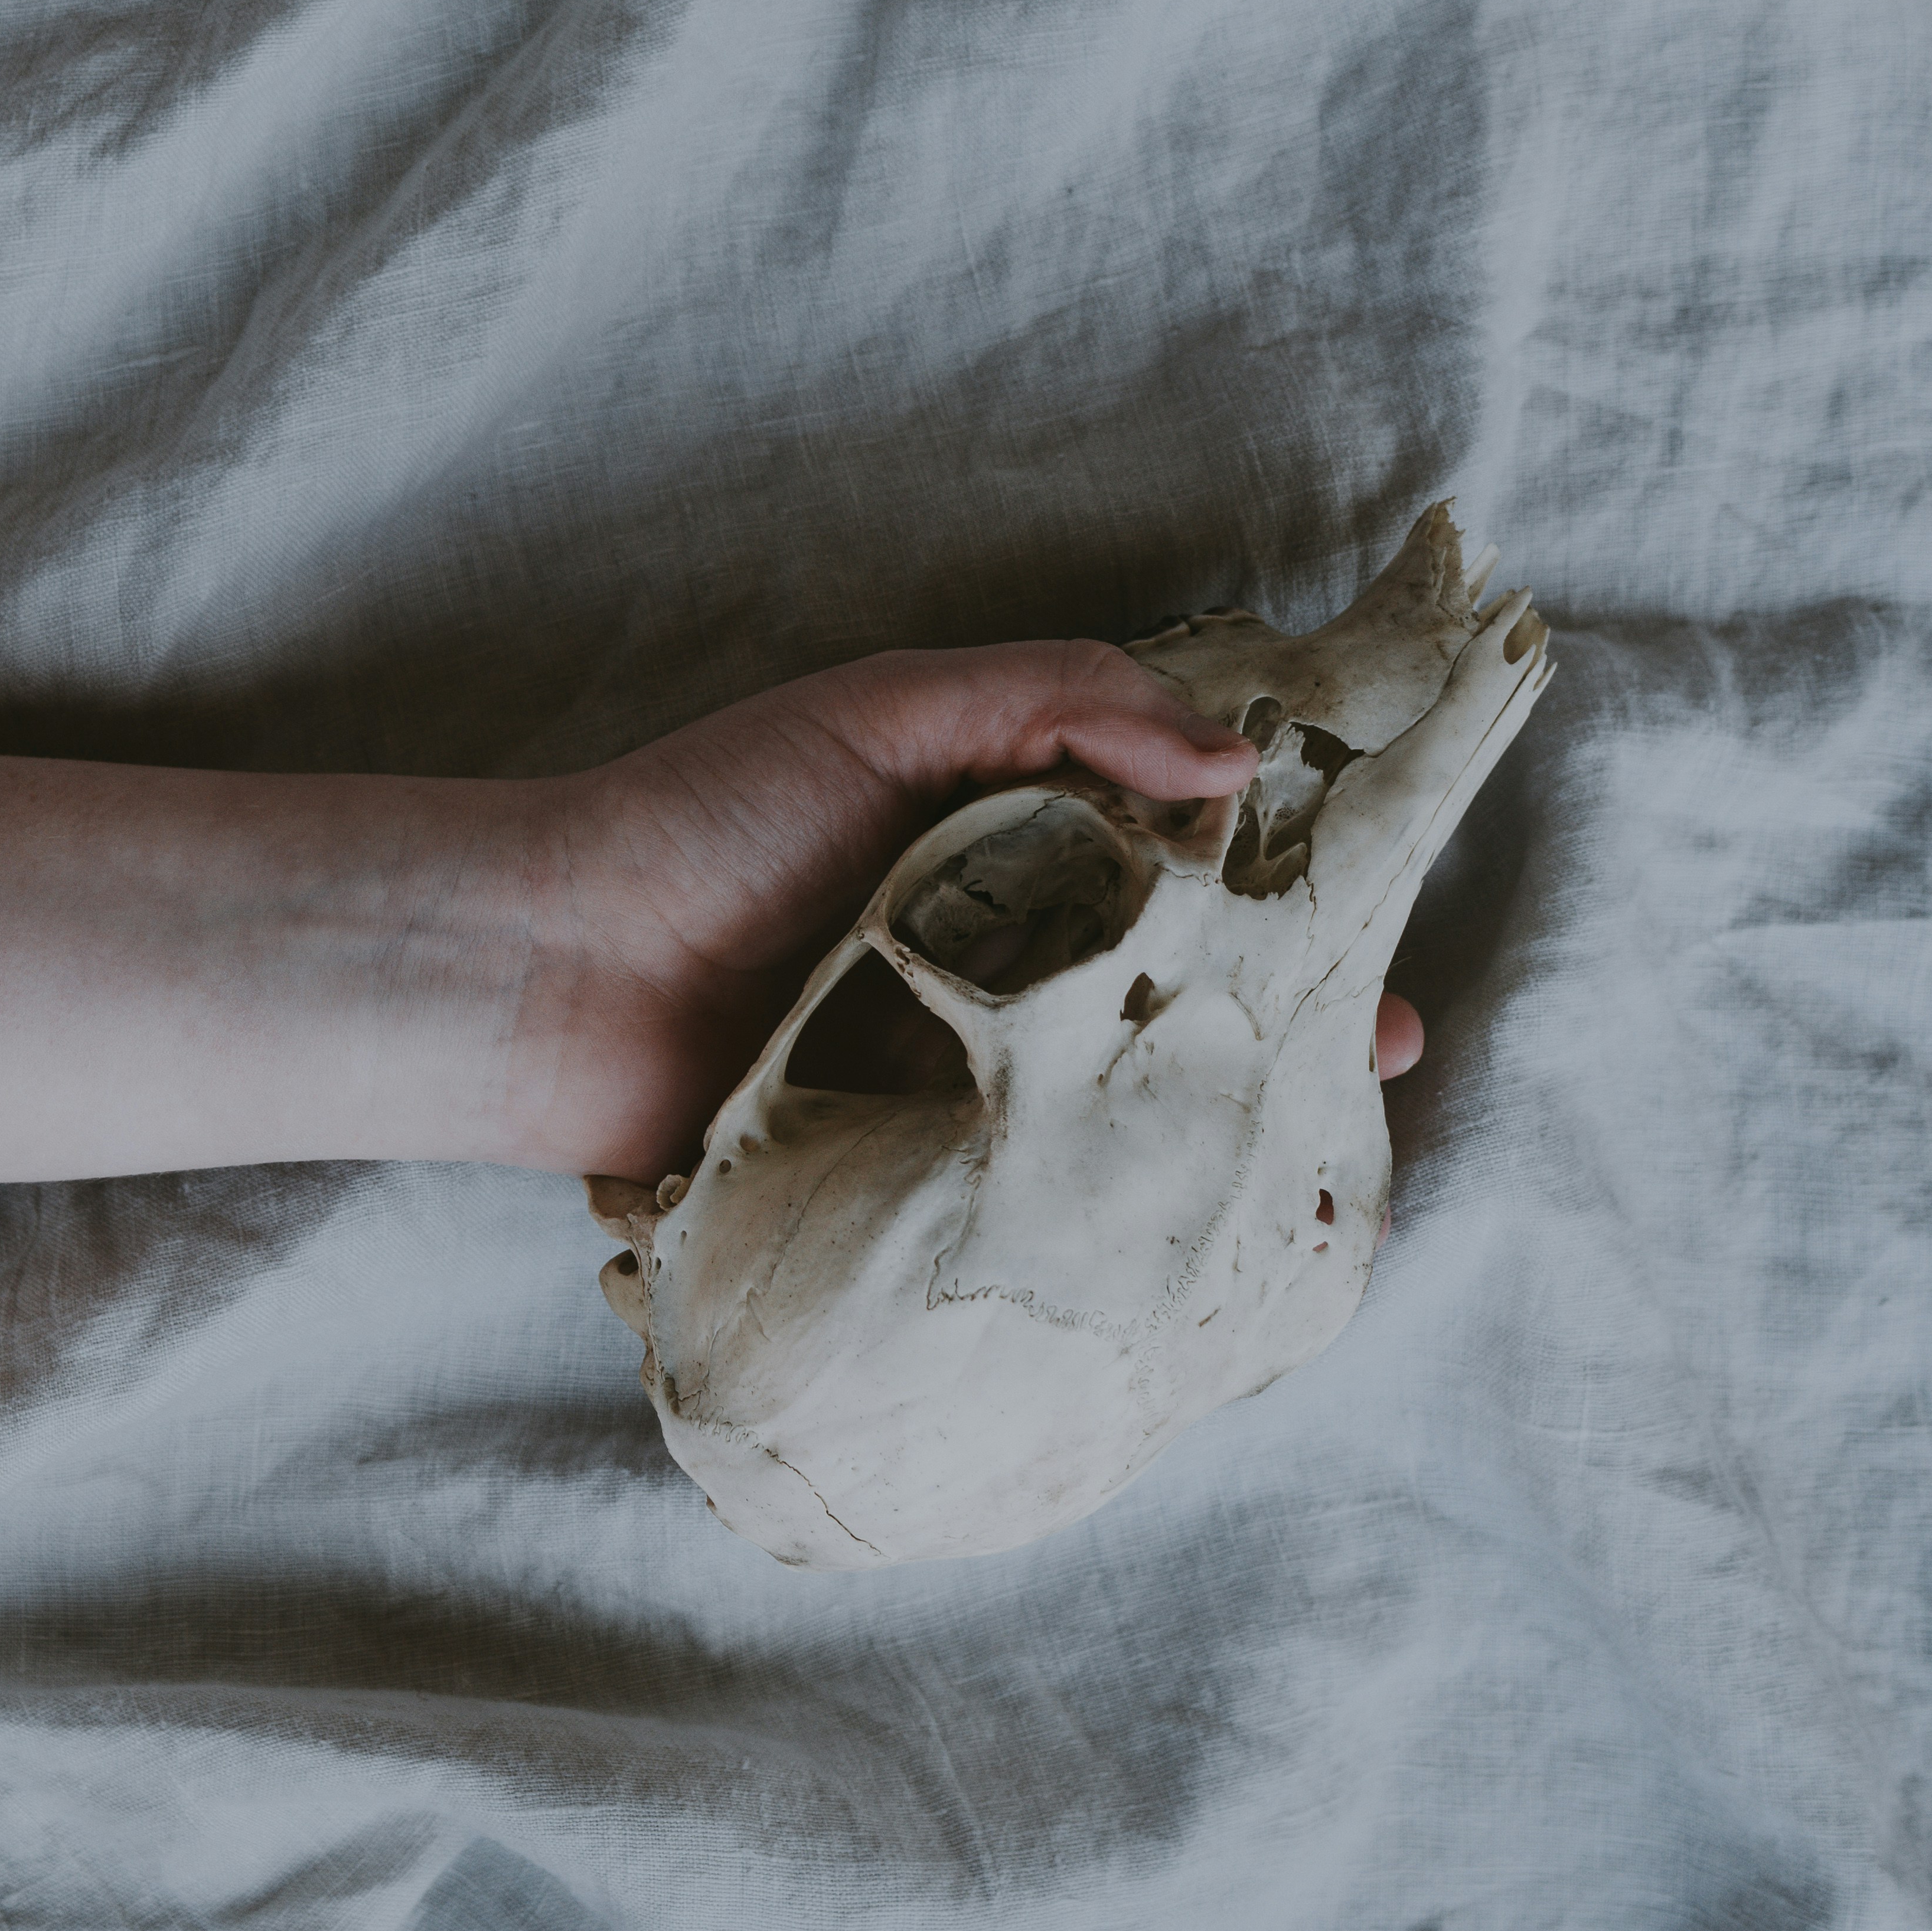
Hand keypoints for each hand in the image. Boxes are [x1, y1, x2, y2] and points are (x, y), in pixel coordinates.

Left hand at [505, 641, 1422, 1180]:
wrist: (555, 972)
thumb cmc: (706, 819)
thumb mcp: (889, 711)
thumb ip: (1056, 698)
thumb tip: (1228, 754)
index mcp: (1005, 847)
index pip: (1178, 855)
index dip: (1282, 879)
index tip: (1375, 906)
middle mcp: (997, 962)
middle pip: (1169, 986)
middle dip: (1283, 1021)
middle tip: (1376, 1053)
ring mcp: (964, 1074)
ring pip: (1122, 1099)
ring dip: (1216, 1124)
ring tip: (1314, 1153)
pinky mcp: (918, 1170)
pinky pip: (1037, 1191)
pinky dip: (1113, 1208)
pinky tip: (1191, 1232)